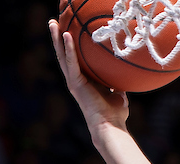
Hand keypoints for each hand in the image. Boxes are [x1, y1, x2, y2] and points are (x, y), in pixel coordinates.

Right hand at [49, 20, 128, 134]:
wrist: (110, 126)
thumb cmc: (115, 114)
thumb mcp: (119, 94)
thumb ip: (119, 84)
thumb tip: (126, 76)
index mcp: (85, 82)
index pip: (75, 60)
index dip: (71, 46)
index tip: (69, 30)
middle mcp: (76, 80)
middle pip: (64, 55)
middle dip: (58, 38)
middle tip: (54, 22)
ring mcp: (74, 82)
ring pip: (62, 56)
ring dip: (57, 39)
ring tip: (53, 23)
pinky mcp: (75, 83)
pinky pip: (71, 62)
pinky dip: (68, 48)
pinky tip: (66, 34)